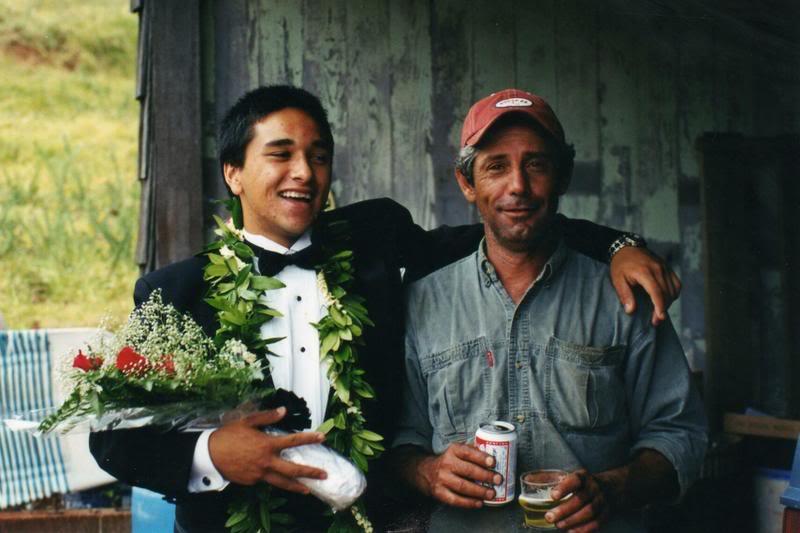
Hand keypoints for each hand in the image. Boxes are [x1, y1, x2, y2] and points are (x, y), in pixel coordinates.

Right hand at [208, 407, 326, 493]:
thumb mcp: (247, 421)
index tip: (322, 437)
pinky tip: (274, 476)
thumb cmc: (228, 435)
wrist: (208, 454)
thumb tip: (283, 410)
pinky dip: (271, 478)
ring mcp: (259, 474)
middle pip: (293, 470)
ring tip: (308, 490)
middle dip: (310, 472)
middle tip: (324, 475)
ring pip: (281, 483)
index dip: (309, 438)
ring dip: (296, 486)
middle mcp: (266, 461)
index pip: (293, 441)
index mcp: (267, 444)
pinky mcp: (251, 482)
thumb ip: (267, 417)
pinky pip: (265, 480)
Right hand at [416, 443, 500, 507]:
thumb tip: (492, 454)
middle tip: (498, 479)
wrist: (426, 471)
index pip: (468, 452)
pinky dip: (469, 503)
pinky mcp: (440, 493)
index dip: (481, 457)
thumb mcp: (458, 450)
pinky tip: (479, 502)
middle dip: (485, 476)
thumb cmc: (449, 461)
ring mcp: (442, 479)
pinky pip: (456, 500)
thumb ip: (473, 451)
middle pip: (468, 470)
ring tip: (491, 493)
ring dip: (479, 491)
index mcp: (453, 451)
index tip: (493, 462)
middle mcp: (446, 463)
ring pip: (463, 486)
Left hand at [546, 469, 609, 531]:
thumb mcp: (566, 476)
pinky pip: (596, 523)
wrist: (607, 488)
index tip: (552, 496)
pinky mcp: (605, 514)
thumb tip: (527, 479)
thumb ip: (547, 478)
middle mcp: (593, 488)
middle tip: (549, 517)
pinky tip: (571, 532)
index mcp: (582, 477)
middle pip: (580, 499)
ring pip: (589, 512)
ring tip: (558, 525)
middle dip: (564, 510)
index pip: (575, 480)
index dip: (564, 488)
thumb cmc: (580, 483)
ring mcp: (601, 501)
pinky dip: (583, 529)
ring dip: (572, 521)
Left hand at [609, 247, 680, 325]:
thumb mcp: (617, 280)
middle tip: (655, 321)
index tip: (659, 318)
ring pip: (673, 290)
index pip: (656, 292)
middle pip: (666, 293)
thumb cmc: (620, 265)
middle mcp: (658, 269)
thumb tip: (631, 311)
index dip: (659, 306)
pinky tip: (666, 300)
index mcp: (644, 272)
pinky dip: (674, 294)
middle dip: (662, 309)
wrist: (626, 248)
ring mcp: (664, 267)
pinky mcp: (668, 268)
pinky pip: (676, 283)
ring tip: (659, 312)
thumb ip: (625, 295)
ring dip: (668, 303)